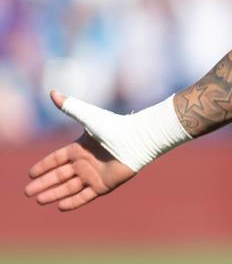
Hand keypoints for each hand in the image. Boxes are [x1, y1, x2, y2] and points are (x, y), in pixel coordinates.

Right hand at [23, 90, 135, 210]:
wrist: (137, 140)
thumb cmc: (114, 126)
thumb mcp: (88, 117)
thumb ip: (69, 106)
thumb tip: (52, 92)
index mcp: (80, 148)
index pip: (56, 159)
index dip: (43, 166)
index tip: (30, 174)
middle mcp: (85, 162)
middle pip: (59, 176)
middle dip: (43, 184)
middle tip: (27, 192)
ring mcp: (94, 174)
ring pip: (68, 187)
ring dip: (54, 194)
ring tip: (38, 200)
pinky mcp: (103, 185)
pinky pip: (85, 196)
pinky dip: (73, 202)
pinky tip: (60, 207)